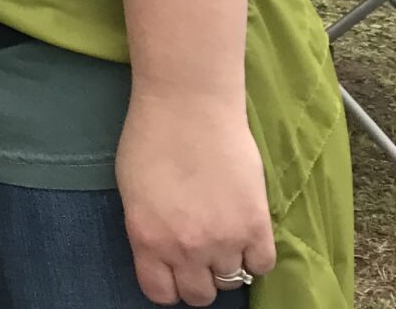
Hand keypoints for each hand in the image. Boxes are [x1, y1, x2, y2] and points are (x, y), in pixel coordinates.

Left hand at [117, 91, 274, 304]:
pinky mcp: (256, 226)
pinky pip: (262, 265)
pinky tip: (245, 234)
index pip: (161, 294)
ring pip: (232, 281)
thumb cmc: (151, 138)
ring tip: (223, 235)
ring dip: (227, 264)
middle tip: (201, 254)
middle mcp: (184, 248)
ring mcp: (223, 240)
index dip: (169, 284)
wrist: (188, 106)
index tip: (174, 271)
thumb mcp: (132, 192)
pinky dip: (255, 256)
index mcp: (147, 239)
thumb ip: (148, 230)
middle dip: (199, 278)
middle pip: (200, 295)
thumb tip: (164, 253)